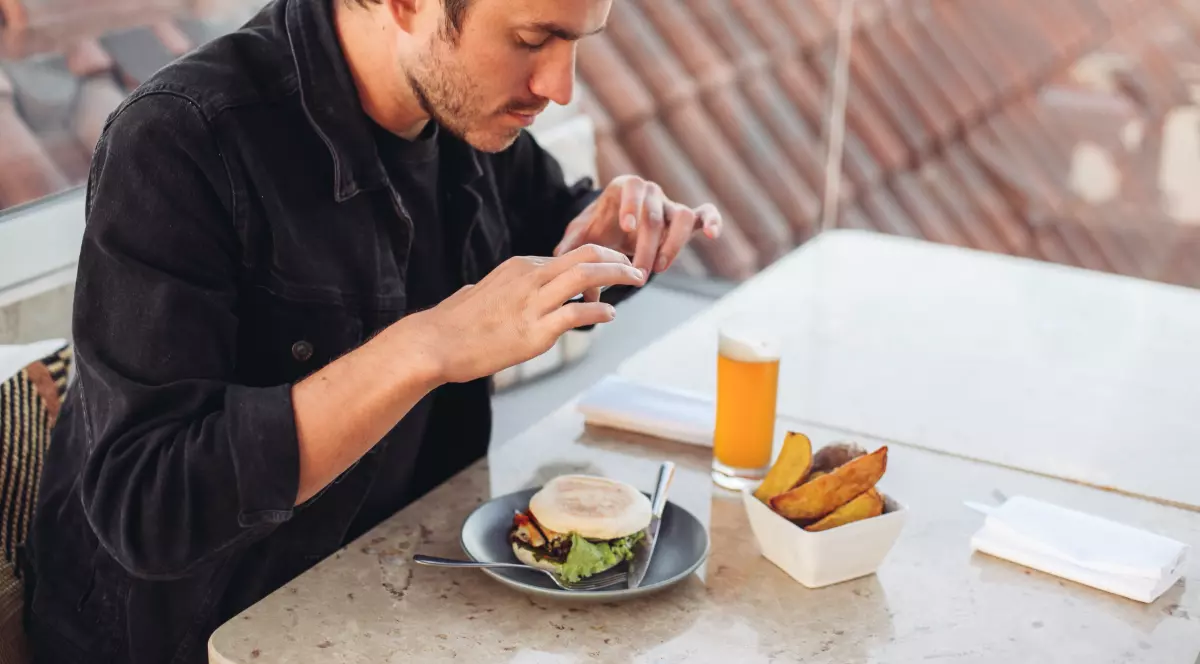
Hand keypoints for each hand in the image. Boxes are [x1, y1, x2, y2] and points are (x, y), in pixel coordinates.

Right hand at [406, 244, 644, 383]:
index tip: (611, 271)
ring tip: (635, 281)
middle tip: (635, 267)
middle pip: (586, 255)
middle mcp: (530, 277)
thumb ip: (492, 291)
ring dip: (618, 275)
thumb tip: (479, 291)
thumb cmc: (452, 324)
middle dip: (617, 258)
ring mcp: (533, 303)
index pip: (568, 256)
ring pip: (587, 275)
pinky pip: (578, 312)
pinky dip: (600, 310)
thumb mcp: (477, 293)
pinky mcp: (536, 331)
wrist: (435, 343)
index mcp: (519, 267)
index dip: (595, 263)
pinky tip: (609, 314)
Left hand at [554, 175, 722, 277]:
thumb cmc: (596, 229)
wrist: (612, 225)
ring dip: (674, 244)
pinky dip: (711, 221)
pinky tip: (712, 235)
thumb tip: (560, 262)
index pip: (631, 190)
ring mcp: (670, 205)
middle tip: (638, 273)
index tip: (625, 228)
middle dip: (648, 246)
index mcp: (623, 188)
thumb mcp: (580, 236)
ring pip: (683, 216)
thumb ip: (570, 246)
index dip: (631, 207)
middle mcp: (650, 193)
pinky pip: (704, 214)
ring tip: (660, 267)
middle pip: (656, 215)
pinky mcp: (686, 219)